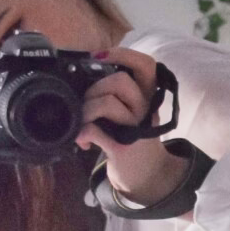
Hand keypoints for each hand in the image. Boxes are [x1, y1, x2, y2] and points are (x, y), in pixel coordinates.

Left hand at [74, 46, 188, 203]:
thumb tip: (85, 75)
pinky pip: (93, 130)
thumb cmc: (132, 139)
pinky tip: (83, 142)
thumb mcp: (133, 113)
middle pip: (120, 81)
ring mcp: (136, 128)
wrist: (146, 175)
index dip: (123, 54)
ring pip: (106, 102)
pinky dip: (81, 133)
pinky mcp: (122, 147)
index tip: (99, 58)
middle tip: (89, 103)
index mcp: (148, 97)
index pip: (145, 65)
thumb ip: (118, 94)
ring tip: (85, 122)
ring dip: (86, 111)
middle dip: (95, 89)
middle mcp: (146, 109)